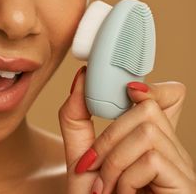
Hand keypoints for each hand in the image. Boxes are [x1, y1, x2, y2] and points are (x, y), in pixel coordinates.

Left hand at [58, 66, 195, 192]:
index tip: (129, 90)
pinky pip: (151, 159)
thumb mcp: (81, 157)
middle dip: (108, 136)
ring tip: (107, 189)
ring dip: (113, 161)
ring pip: (146, 131)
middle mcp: (170, 152)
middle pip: (146, 108)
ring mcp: (180, 169)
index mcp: (149, 144)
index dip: (151, 88)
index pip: (167, 98)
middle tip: (95, 168)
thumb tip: (81, 78)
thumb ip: (77, 120)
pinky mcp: (184, 185)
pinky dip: (125, 178)